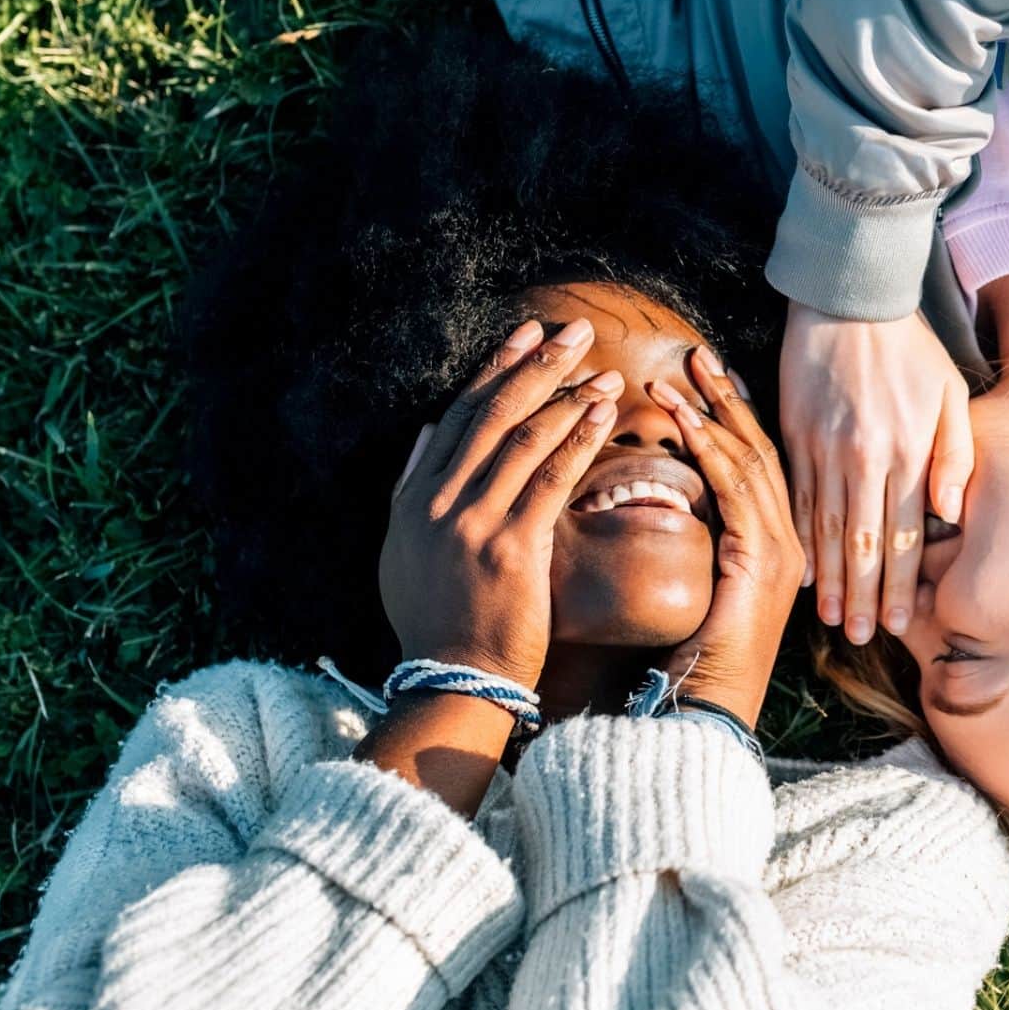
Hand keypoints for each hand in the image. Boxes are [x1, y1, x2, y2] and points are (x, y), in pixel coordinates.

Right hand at [380, 318, 621, 687]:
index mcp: (415, 498)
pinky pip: (551, 479)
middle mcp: (439, 502)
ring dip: (569, 397)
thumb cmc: (437, 620)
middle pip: (494, 413)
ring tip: (604, 371)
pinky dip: (578, 439)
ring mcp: (473, 523)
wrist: (454, 678)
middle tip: (575, 331)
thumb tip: (429, 430)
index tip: (527, 334)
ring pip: (525, 438)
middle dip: (537, 365)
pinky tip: (603, 415)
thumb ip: (413, 487)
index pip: (460, 414)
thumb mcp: (404, 551)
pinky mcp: (512, 548)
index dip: (496, 369)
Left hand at [647, 348, 804, 727]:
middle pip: (762, 452)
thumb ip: (701, 547)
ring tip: (681, 374)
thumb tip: (671, 507)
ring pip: (750, 462)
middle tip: (699, 356)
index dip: (736, 418)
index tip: (709, 378)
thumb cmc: (693, 663)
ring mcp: (781, 550)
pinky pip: (735, 489)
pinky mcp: (761, 559)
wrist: (705, 712)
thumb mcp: (700, 592)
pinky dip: (707, 449)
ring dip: (712, 414)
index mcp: (778, 549)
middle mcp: (790, 544)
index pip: (760, 467)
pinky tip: (683, 419)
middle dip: (728, 400)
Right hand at [779, 304, 970, 644]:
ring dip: (829, 579)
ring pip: (826, 528)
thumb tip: (951, 513)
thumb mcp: (950, 393)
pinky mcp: (794, 434)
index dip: (900, 584)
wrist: (848, 297)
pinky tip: (801, 570)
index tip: (898, 622)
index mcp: (906, 451)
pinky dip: (799, 538)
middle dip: (862, 596)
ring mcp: (824, 448)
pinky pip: (795, 498)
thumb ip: (955, 455)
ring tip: (829, 619)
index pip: (904, 535)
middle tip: (860, 637)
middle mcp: (864, 457)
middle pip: (863, 543)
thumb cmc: (909, 347)